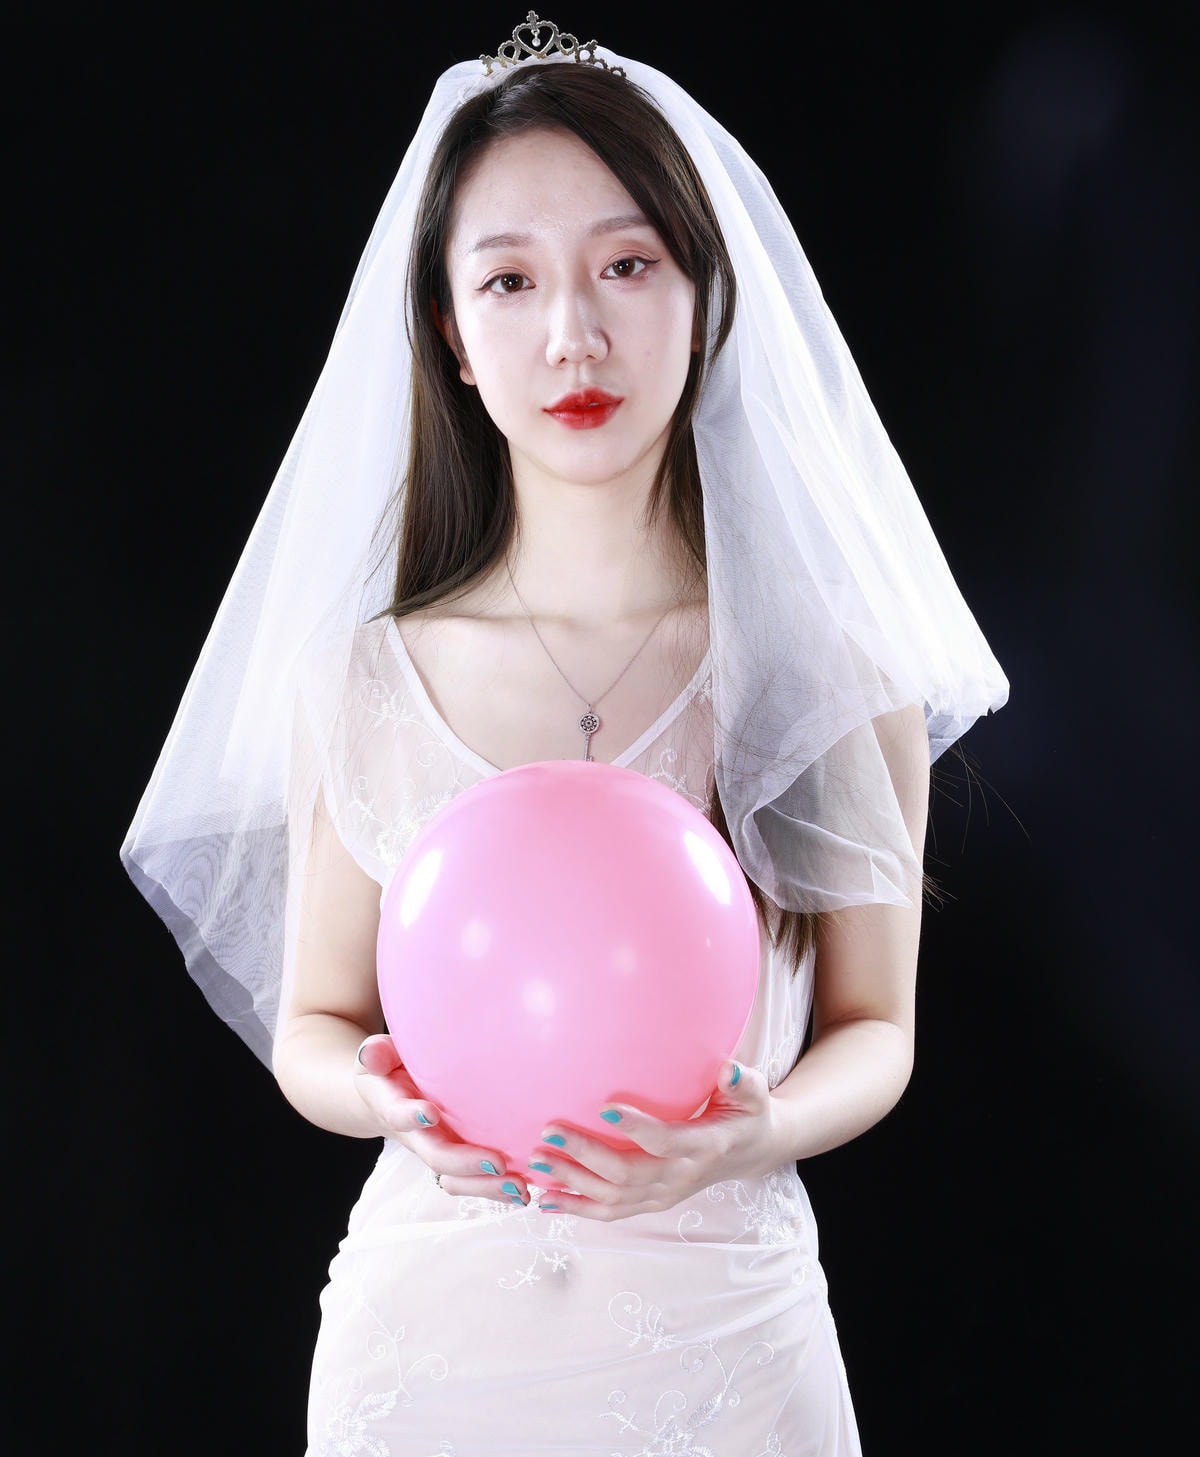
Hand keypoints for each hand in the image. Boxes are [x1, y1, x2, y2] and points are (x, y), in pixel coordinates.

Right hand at [354, 1035, 531, 1207]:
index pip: (397, 1115)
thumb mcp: (379, 1054)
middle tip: (497, 1163)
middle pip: (436, 1157)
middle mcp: (417, 1136)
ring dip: (487, 1187)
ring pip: (457, 1179)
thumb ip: (377, 1053)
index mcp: (393, 1107)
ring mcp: (438, 1149)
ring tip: (520, 1188)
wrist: (386, 1095)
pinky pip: (474, 1180)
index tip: (430, 1112)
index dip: (411, 1117)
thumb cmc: (388, 1067)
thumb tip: (372, 1054)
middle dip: (465, 1164)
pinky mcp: (457, 1158)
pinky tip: (530, 1188)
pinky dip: (499, 1188)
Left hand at [526, 1061, 779, 1219]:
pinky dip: (577, 1209)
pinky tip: (545, 1200)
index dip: (636, 1128)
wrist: (752, 1152)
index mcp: (703, 1147)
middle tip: (548, 1133)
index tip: (603, 1105)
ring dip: (572, 1184)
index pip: (665, 1142)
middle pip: (627, 1174)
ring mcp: (664, 1195)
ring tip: (536, 1164)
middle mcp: (680, 1177)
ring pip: (613, 1198)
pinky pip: (611, 1212)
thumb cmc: (747, 1113)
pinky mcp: (652, 1203)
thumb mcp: (754, 1095)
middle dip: (585, 1157)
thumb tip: (727, 1068)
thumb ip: (742, 1082)